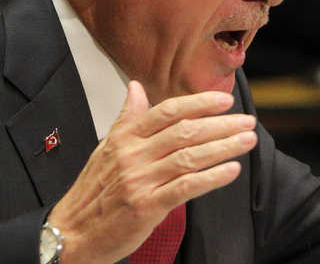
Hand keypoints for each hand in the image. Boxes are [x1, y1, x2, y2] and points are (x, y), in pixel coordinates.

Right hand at [47, 81, 256, 263]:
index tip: (224, 101)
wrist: (73, 232)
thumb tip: (136, 88)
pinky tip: (231, 170)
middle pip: (184, 132)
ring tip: (246, 141)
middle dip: (221, 125)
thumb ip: (127, 118)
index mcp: (124, 138)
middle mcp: (133, 155)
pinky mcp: (147, 206)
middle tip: (247, 121)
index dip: (199, 104)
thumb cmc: (93, 191)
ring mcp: (140, 180)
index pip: (167, 111)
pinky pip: (185, 187)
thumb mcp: (106, 147)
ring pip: (189, 157)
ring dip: (223, 147)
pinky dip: (211, 177)